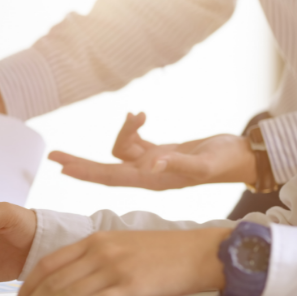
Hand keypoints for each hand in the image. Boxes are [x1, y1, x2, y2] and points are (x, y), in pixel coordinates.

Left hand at [6, 228, 231, 295]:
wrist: (200, 252)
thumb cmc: (167, 252)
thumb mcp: (125, 245)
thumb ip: (97, 259)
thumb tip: (74, 283)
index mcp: (96, 240)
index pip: (50, 262)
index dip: (29, 284)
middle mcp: (100, 251)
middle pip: (53, 280)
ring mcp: (114, 268)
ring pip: (66, 293)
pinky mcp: (129, 286)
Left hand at [48, 112, 256, 190]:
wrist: (243, 158)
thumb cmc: (226, 161)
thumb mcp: (203, 162)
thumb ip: (177, 162)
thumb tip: (149, 164)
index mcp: (154, 180)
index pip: (111, 177)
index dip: (86, 173)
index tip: (63, 168)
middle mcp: (149, 176)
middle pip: (105, 169)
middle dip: (80, 163)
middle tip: (53, 155)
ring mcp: (153, 165)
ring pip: (122, 149)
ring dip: (125, 129)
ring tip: (140, 115)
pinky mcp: (161, 154)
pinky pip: (135, 142)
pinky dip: (133, 128)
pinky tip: (138, 116)